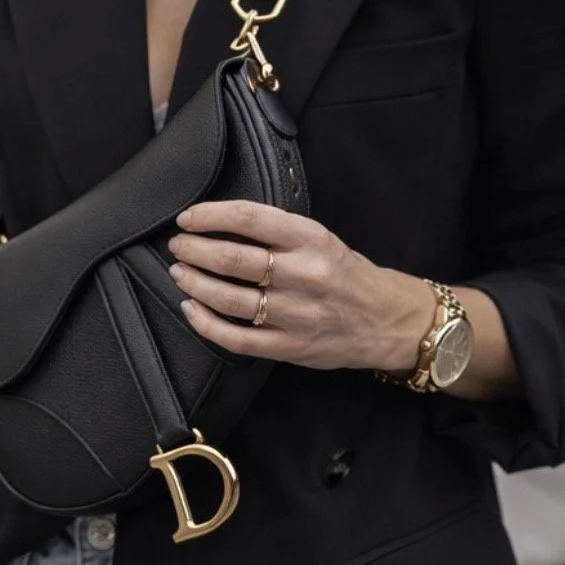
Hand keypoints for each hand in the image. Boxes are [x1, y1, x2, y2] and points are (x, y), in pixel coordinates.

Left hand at [168, 200, 435, 375]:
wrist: (386, 320)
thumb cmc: (344, 272)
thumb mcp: (317, 237)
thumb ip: (275, 230)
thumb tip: (217, 223)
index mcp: (309, 238)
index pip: (248, 218)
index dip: (209, 216)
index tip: (187, 218)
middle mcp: (302, 275)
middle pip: (232, 259)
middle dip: (194, 250)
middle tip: (178, 246)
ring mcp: (295, 315)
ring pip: (229, 299)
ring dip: (194, 283)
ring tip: (179, 272)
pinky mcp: (289, 348)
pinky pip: (237, 339)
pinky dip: (206, 324)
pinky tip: (191, 309)